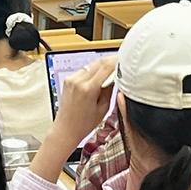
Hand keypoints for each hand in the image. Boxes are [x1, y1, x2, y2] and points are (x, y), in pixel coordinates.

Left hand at [31, 57, 116, 182]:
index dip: (117, 61)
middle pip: (99, 62)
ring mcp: (72, 79)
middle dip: (111, 61)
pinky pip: (85, 70)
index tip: (124, 60)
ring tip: (112, 70)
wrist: (66, 129)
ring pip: (92, 64)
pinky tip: (99, 76)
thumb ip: (110, 89)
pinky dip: (93, 70)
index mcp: (88, 88)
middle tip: (121, 63)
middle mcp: (78, 80)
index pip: (106, 66)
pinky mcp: (68, 79)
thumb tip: (117, 76)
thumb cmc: (84, 124)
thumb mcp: (104, 108)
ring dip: (102, 65)